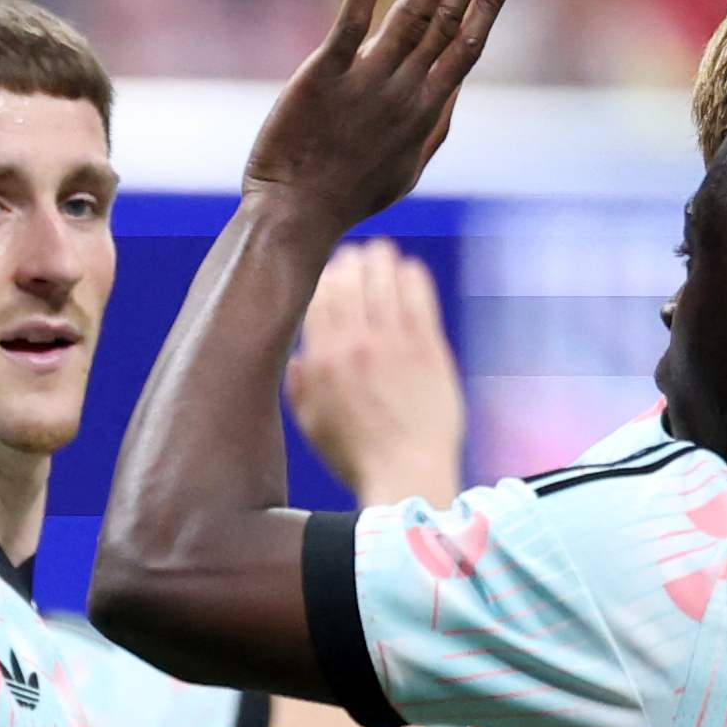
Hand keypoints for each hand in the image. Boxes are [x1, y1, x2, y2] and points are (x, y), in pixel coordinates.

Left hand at [244, 0, 517, 236]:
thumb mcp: (405, 169)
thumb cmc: (348, 196)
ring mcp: (367, 82)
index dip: (489, 3)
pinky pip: (351, 24)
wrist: (294, 217)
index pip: (467, 45)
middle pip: (450, 19)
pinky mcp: (325, 77)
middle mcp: (405, 92)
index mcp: (427, 111)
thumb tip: (454, 86)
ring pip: (415, 15)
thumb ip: (434, 125)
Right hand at [287, 235, 468, 504]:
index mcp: (322, 361)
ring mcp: (394, 343)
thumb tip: (299, 357)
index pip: (319, 296)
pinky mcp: (428, 347)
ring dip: (381, 260)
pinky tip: (409, 270)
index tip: (330, 271)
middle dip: (351, 261)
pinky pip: (418, 295)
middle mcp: (355, 345)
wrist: (407, 474)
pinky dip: (411, 276)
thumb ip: (301, 386)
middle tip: (357, 256)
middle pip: (349, 278)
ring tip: (382, 253)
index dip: (324, 276)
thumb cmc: (358, 456)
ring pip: (384, 278)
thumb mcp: (311, 425)